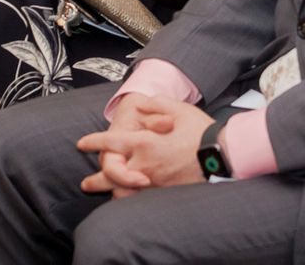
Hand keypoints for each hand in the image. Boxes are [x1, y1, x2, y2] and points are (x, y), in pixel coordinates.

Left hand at [77, 94, 213, 196]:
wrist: (222, 156)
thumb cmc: (201, 132)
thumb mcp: (178, 109)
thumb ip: (156, 103)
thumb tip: (141, 102)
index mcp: (145, 143)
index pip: (110, 143)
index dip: (93, 142)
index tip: (82, 143)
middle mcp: (145, 166)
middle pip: (111, 175)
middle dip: (96, 180)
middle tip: (85, 183)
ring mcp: (155, 183)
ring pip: (124, 193)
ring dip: (112, 192)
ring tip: (105, 194)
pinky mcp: (165, 193)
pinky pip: (141, 201)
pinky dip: (131, 201)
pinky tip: (128, 201)